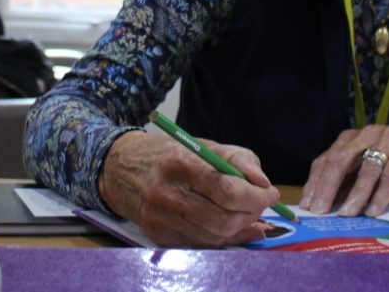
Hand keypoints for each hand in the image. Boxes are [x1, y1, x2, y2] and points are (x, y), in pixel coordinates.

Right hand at [97, 130, 280, 247]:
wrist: (119, 168)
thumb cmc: (167, 153)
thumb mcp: (203, 144)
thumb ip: (238, 159)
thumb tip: (263, 184)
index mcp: (179, 163)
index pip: (226, 189)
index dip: (255, 196)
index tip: (270, 193)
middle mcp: (166, 193)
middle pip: (223, 218)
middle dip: (252, 213)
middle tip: (262, 204)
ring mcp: (160, 219)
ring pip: (215, 236)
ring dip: (241, 228)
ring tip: (248, 213)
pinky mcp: (158, 236)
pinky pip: (201, 245)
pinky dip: (223, 238)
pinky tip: (232, 227)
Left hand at [300, 125, 388, 216]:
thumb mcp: (364, 181)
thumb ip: (344, 187)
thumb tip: (318, 207)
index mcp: (351, 139)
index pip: (326, 159)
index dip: (315, 183)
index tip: (307, 206)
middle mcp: (367, 134)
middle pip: (341, 159)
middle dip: (328, 187)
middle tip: (320, 210)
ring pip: (367, 167)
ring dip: (356, 193)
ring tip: (347, 214)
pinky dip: (381, 194)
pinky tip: (374, 211)